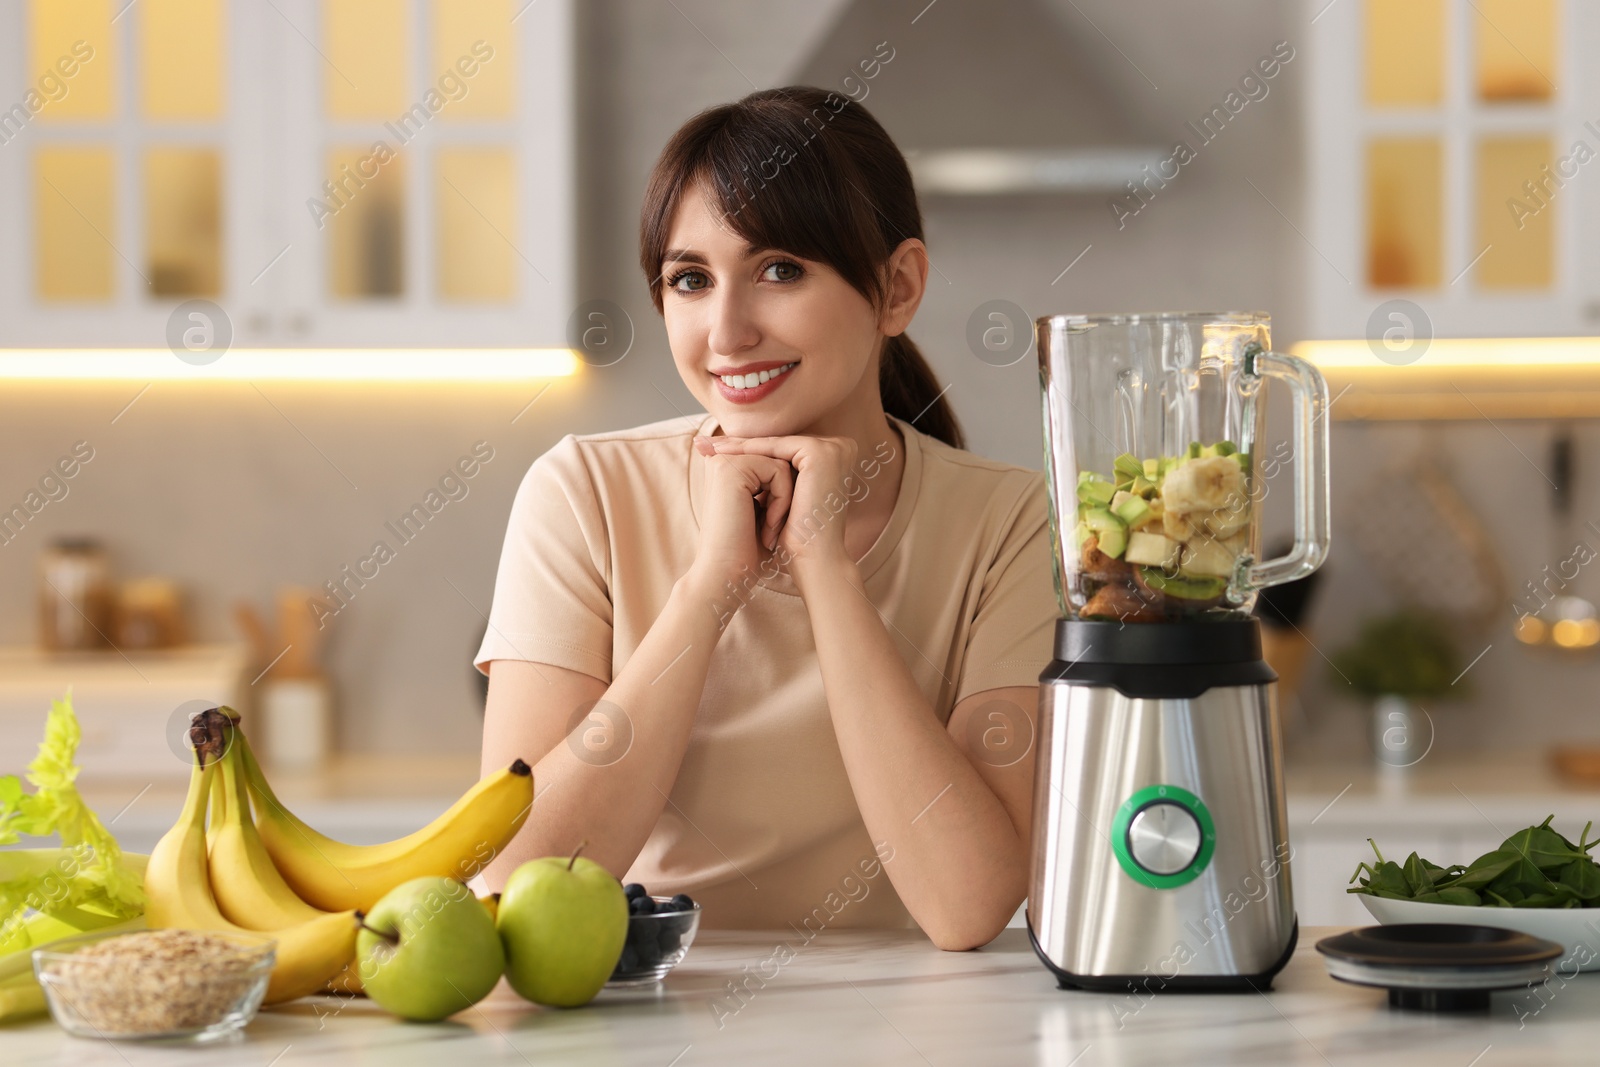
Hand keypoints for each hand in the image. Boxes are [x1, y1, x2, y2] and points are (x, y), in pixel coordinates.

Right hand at [686, 437, 794, 592]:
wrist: (726, 575)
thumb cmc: (747, 551)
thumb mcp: (765, 511)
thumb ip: (775, 486)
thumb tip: (806, 469)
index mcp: (727, 468)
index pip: (775, 465)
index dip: (785, 495)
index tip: (771, 527)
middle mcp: (722, 460)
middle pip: (780, 462)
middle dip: (785, 497)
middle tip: (771, 530)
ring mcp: (724, 461)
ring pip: (782, 465)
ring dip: (785, 501)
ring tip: (769, 529)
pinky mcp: (729, 468)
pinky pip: (779, 470)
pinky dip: (782, 501)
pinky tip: (769, 525)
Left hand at [698, 434, 859, 569]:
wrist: (813, 561)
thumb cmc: (796, 537)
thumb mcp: (783, 496)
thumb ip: (772, 470)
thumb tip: (744, 453)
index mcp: (835, 456)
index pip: (782, 450)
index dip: (748, 450)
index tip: (712, 449)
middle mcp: (840, 448)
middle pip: (777, 445)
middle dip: (739, 446)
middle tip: (703, 445)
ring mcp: (833, 448)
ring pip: (774, 445)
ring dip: (740, 447)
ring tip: (709, 449)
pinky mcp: (821, 453)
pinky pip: (775, 448)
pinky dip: (749, 452)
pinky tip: (724, 455)